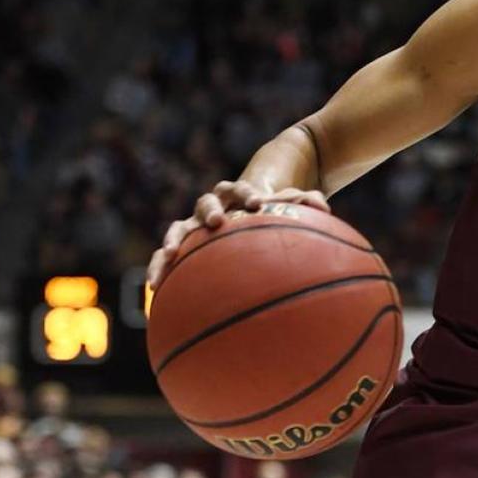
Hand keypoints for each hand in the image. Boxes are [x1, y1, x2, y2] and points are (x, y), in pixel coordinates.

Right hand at [147, 180, 329, 288]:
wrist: (243, 211)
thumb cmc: (267, 212)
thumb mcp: (286, 206)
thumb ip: (302, 203)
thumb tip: (324, 204)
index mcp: (236, 194)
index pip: (239, 188)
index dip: (246, 194)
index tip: (257, 204)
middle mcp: (212, 207)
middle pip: (206, 202)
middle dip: (210, 210)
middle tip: (217, 220)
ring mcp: (194, 227)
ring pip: (178, 229)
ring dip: (172, 240)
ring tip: (168, 254)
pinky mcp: (182, 247)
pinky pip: (166, 258)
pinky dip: (159, 267)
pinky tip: (153, 288)